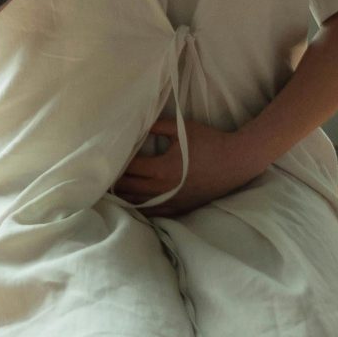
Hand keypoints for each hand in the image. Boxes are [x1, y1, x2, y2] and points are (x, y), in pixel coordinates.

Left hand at [114, 114, 256, 212]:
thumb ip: (157, 126)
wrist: (236, 162)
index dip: (116, 162)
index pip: (130, 168)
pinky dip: (140, 208)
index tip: (107, 156)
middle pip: (129, 187)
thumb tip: (138, 123)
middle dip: (115, 180)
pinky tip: (131, 205)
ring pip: (139, 203)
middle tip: (101, 174)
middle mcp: (164, 188)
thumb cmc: (209, 141)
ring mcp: (172, 201)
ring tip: (110, 190)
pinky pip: (154, 213)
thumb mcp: (182, 129)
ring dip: (124, 197)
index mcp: (162, 168)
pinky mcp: (180, 208)